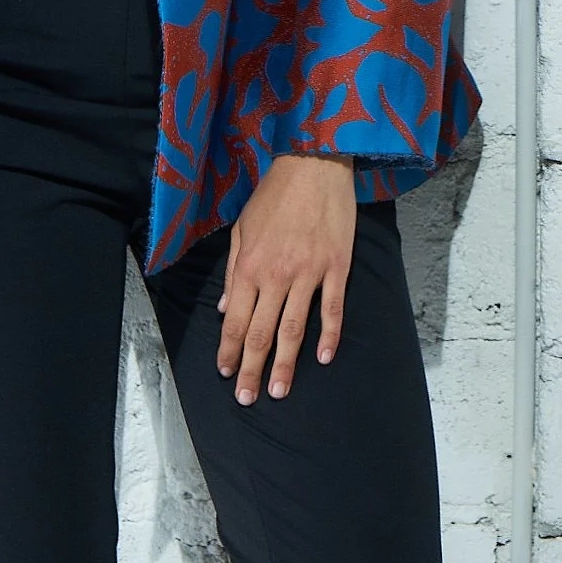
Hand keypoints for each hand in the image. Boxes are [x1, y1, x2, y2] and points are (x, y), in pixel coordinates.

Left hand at [218, 155, 355, 404]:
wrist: (313, 164)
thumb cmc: (274, 194)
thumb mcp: (242, 228)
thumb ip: (234, 270)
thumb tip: (227, 307)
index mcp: (250, 266)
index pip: (235, 320)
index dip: (229, 350)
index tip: (225, 373)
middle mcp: (276, 275)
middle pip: (262, 332)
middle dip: (251, 368)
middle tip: (247, 398)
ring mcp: (309, 273)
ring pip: (294, 328)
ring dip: (285, 363)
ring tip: (279, 390)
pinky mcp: (337, 267)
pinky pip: (332, 309)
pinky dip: (327, 336)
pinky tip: (322, 358)